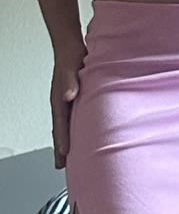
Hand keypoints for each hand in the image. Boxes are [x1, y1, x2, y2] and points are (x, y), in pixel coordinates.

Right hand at [50, 45, 86, 168]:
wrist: (71, 46)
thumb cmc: (70, 57)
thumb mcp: (70, 69)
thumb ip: (69, 82)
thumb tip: (68, 96)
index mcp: (58, 100)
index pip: (60, 125)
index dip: (62, 141)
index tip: (64, 156)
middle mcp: (62, 104)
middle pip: (61, 130)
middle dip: (61, 148)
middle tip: (62, 167)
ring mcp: (68, 102)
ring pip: (67, 126)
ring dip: (68, 140)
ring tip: (71, 157)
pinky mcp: (77, 99)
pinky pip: (74, 119)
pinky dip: (77, 129)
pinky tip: (84, 135)